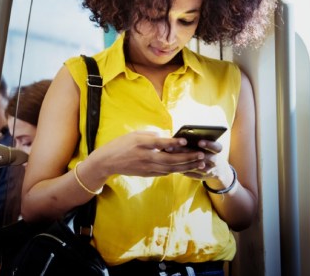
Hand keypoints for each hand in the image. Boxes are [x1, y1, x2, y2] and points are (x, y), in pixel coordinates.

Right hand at [91, 130, 208, 177]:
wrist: (108, 162)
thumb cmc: (121, 145)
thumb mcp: (134, 134)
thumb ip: (151, 136)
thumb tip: (167, 138)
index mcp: (141, 144)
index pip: (160, 143)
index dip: (173, 143)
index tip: (185, 140)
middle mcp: (145, 157)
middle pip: (170, 159)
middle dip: (187, 158)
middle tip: (201, 155)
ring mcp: (147, 168)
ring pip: (170, 168)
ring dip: (186, 166)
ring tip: (200, 163)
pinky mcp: (147, 174)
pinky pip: (165, 172)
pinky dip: (177, 170)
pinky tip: (186, 168)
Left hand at [172, 139, 227, 180]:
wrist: (218, 169)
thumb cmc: (208, 151)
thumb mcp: (208, 145)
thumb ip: (199, 140)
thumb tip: (183, 135)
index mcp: (217, 150)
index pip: (216, 147)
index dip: (209, 145)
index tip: (199, 142)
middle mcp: (215, 161)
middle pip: (204, 157)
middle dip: (189, 152)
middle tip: (177, 146)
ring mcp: (209, 170)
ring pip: (196, 166)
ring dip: (184, 161)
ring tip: (172, 155)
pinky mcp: (202, 177)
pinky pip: (192, 173)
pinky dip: (183, 168)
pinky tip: (173, 163)